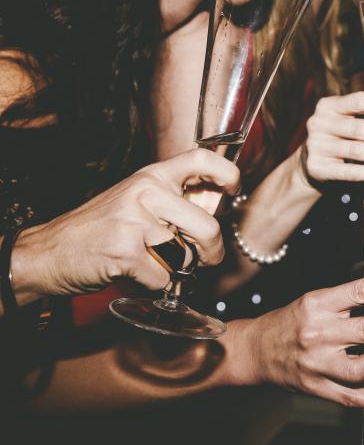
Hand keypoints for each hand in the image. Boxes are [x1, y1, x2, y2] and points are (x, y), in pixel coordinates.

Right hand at [13, 149, 239, 299]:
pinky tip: (133, 273)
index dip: (228, 174)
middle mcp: (146, 192)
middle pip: (207, 226)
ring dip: (175, 269)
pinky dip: (154, 284)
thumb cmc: (100, 229)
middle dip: (212, 252)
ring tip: (149, 261)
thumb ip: (174, 201)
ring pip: (185, 257)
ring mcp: (135, 221)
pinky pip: (164, 278)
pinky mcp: (125, 252)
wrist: (48, 253)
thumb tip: (220, 205)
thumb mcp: (137, 201)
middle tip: (207, 259)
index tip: (235, 190)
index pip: (202, 159)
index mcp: (152, 176)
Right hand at [241, 275, 363, 406]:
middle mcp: (317, 332)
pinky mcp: (315, 386)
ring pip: (361, 366)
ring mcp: (316, 363)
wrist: (255, 349)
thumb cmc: (291, 321)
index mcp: (318, 304)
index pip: (361, 291)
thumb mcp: (316, 301)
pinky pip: (351, 396)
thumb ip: (349, 303)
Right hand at [302, 92, 363, 183]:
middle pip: (361, 128)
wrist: (311, 163)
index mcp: (330, 105)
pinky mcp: (318, 168)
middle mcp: (320, 123)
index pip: (359, 100)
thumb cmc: (341, 138)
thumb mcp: (356, 122)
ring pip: (358, 150)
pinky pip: (350, 172)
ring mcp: (317, 146)